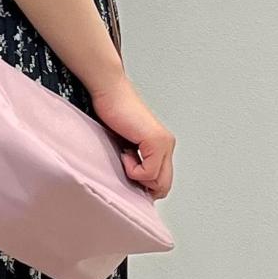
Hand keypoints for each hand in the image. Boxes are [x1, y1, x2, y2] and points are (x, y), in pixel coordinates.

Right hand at [87, 74, 175, 199]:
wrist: (110, 92)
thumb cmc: (112, 113)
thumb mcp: (126, 145)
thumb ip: (137, 162)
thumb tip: (137, 185)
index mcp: (162, 146)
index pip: (163, 181)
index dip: (144, 186)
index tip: (127, 172)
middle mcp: (167, 145)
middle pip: (163, 185)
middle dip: (142, 184)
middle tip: (126, 167)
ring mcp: (164, 143)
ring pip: (157, 181)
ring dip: (136, 175)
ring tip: (124, 154)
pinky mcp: (156, 142)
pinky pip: (149, 172)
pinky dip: (133, 169)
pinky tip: (124, 151)